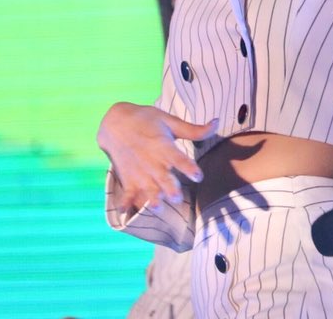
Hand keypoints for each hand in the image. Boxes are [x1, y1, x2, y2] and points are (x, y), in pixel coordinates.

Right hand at [97, 102, 216, 213]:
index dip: (188, 167)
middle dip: (170, 188)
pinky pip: (126, 194)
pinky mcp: (128, 179)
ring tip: (157, 207)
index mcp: (164, 146)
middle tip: (176, 197)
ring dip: (151, 199)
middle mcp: (152, 162)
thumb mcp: (170, 121)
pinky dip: (125, 203)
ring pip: (147, 189)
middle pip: (163, 178)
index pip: (179, 159)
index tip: (198, 176)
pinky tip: (124, 212)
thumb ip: (194, 129)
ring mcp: (139, 172)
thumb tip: (217, 123)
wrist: (115, 122)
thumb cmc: (147, 120)